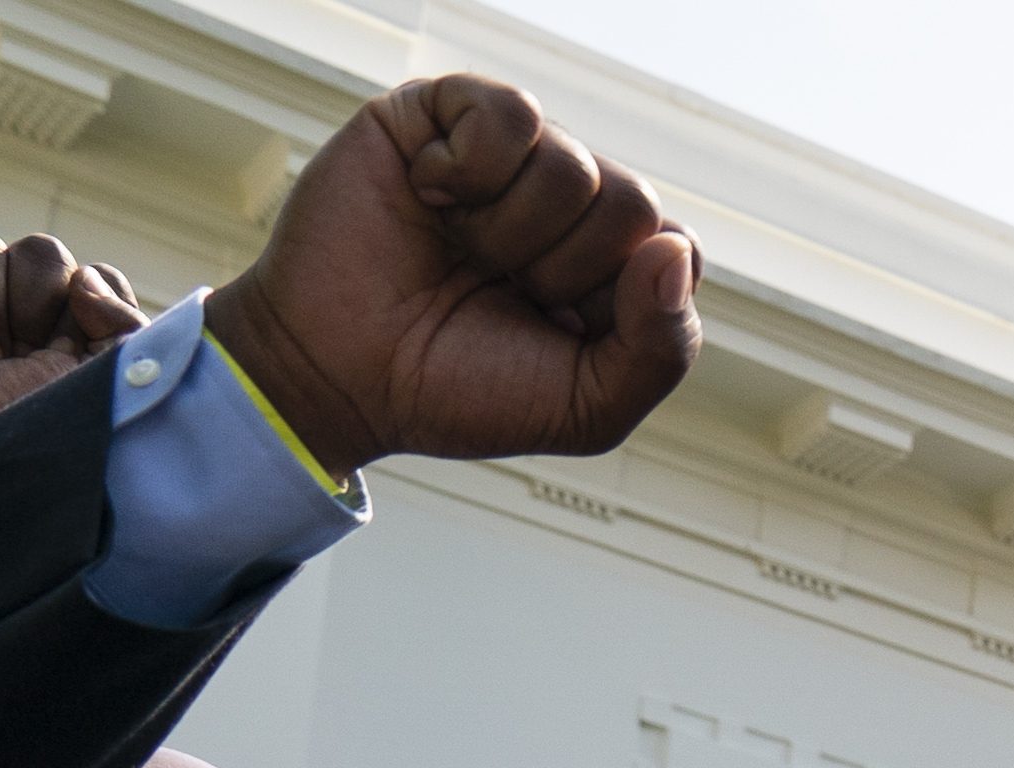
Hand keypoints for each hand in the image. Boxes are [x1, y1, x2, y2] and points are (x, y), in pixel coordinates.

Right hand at [0, 233, 145, 470]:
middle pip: (40, 251)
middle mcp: (21, 298)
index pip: (94, 275)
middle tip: (20, 358)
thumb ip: (123, 324)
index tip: (69, 354)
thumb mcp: (104, 379)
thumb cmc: (41, 425)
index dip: (84, 310)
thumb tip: (84, 277)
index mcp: (76, 317)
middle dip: (34, 307)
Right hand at [205, 74, 700, 479]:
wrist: (339, 375)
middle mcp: (567, 202)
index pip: (675, 246)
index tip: (554, 328)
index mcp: (609, 263)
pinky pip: (511, 113)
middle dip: (564, 270)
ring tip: (461, 249)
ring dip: (510, 231)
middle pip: (632, 202)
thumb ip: (662, 348)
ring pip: (573, 162)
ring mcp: (508, 157)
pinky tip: (432, 198)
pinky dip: (471, 170)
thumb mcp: (587, 408)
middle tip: (501, 289)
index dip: (618, 297)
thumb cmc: (459, 391)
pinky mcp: (445, 115)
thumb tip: (673, 248)